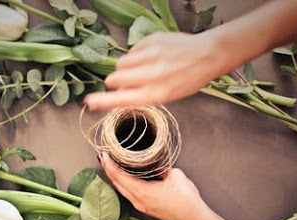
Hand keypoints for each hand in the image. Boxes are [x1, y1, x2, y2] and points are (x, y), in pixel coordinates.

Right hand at [85, 32, 221, 110]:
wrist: (207, 55)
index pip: (122, 99)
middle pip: (114, 78)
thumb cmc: (187, 79)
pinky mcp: (151, 40)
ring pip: (121, 63)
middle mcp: (152, 74)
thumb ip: (141, 95)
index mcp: (156, 93)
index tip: (89, 101)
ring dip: (126, 68)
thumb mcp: (166, 95)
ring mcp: (151, 55)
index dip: (102, 101)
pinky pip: (132, 50)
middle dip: (115, 81)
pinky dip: (137, 55)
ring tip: (142, 68)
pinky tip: (151, 56)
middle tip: (126, 81)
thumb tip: (117, 94)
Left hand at [100, 152, 210, 219]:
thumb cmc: (186, 200)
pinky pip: (129, 194)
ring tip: (111, 165)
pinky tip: (125, 178)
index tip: (103, 154)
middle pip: (116, 183)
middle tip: (103, 156)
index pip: (118, 176)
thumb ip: (162, 168)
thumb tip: (156, 167)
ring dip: (115, 177)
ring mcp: (141, 206)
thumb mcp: (175, 175)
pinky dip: (124, 184)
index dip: (109, 164)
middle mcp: (138, 200)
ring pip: (121, 190)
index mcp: (142, 192)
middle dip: (108, 169)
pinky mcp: (146, 209)